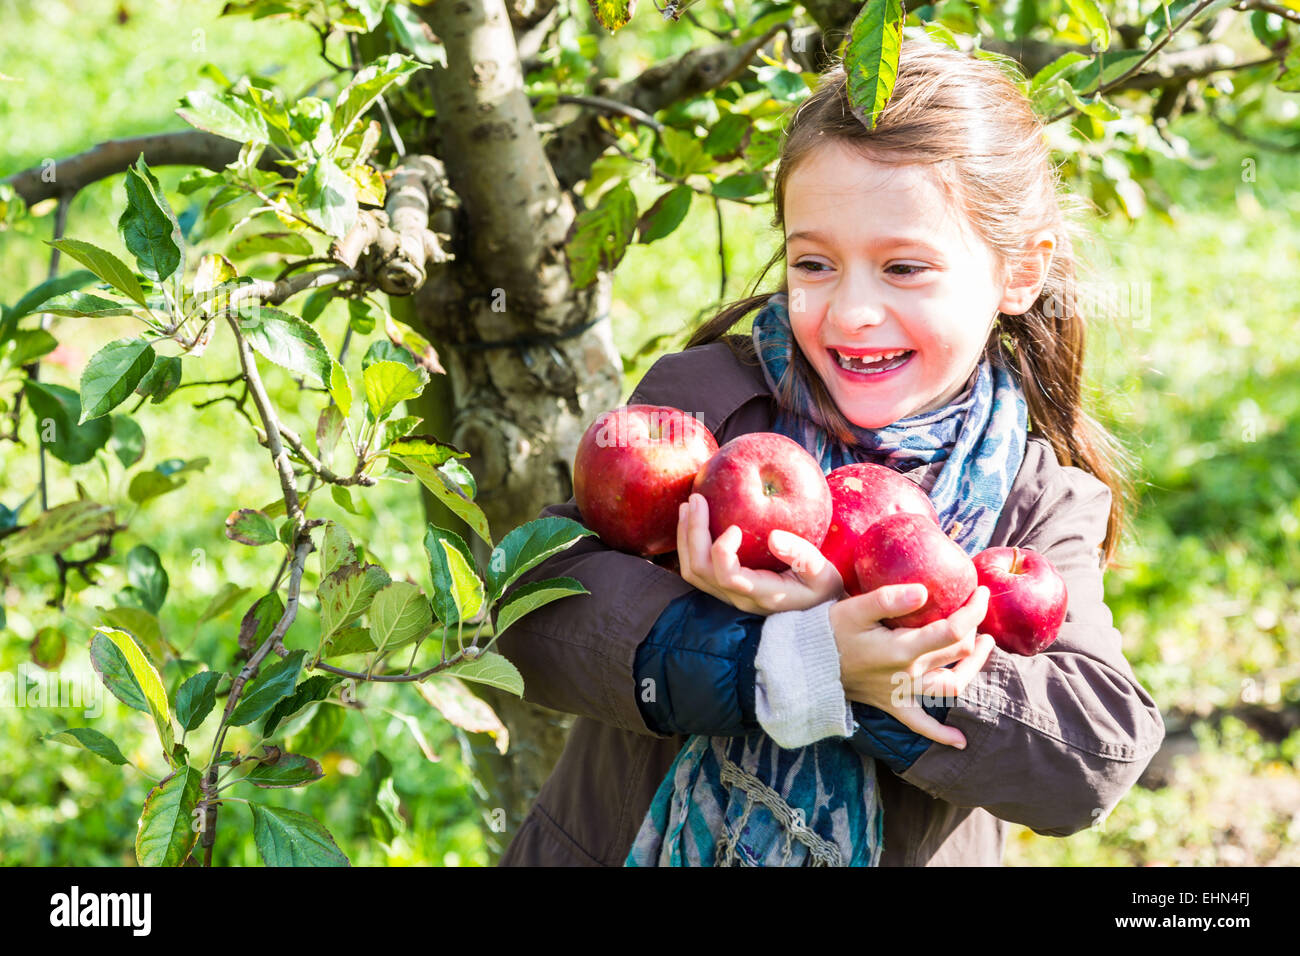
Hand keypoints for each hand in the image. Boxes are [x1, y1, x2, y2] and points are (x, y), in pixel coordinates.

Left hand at [676, 492, 845, 614]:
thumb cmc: (822, 592)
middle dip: (693, 533)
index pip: (728, 577)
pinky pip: (696, 567)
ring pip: (692, 571)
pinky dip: (689, 542)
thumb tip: (774, 537)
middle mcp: (738, 597)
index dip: (722, 550)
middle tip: (696, 498)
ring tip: (688, 505)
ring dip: (685, 536)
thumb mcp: (823, 575)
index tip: (734, 526)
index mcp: (762, 594)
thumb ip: (802, 557)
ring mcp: (727, 594)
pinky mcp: (723, 586)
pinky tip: (695, 517)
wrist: (816, 613)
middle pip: (700, 570)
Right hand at [829, 583, 995, 748]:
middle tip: (976, 610)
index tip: (981, 592)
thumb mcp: (855, 609)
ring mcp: (902, 692)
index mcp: (903, 648)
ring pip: (951, 686)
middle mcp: (909, 673)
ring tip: (984, 647)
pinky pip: (921, 725)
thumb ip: (889, 599)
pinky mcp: (892, 704)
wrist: (804, 667)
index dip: (974, 610)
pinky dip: (942, 735)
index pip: (953, 630)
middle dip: (974, 629)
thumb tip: (924, 590)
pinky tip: (961, 741)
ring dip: (973, 668)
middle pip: (958, 654)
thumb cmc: (828, 632)